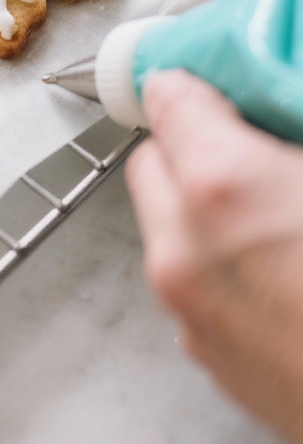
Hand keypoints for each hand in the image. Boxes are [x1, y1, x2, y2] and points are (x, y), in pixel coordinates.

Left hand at [126, 70, 302, 443]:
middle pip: (154, 161)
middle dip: (193, 145)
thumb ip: (297, 124)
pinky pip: (192, 284)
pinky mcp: (211, 359)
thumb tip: (290, 108)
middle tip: (254, 146)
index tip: (225, 85)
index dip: (201, 84)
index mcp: (221, 186)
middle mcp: (185, 249)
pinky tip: (284, 267)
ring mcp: (192, 312)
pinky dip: (219, 264)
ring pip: (168, 227)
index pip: (168, 96)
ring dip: (204, 209)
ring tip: (279, 212)